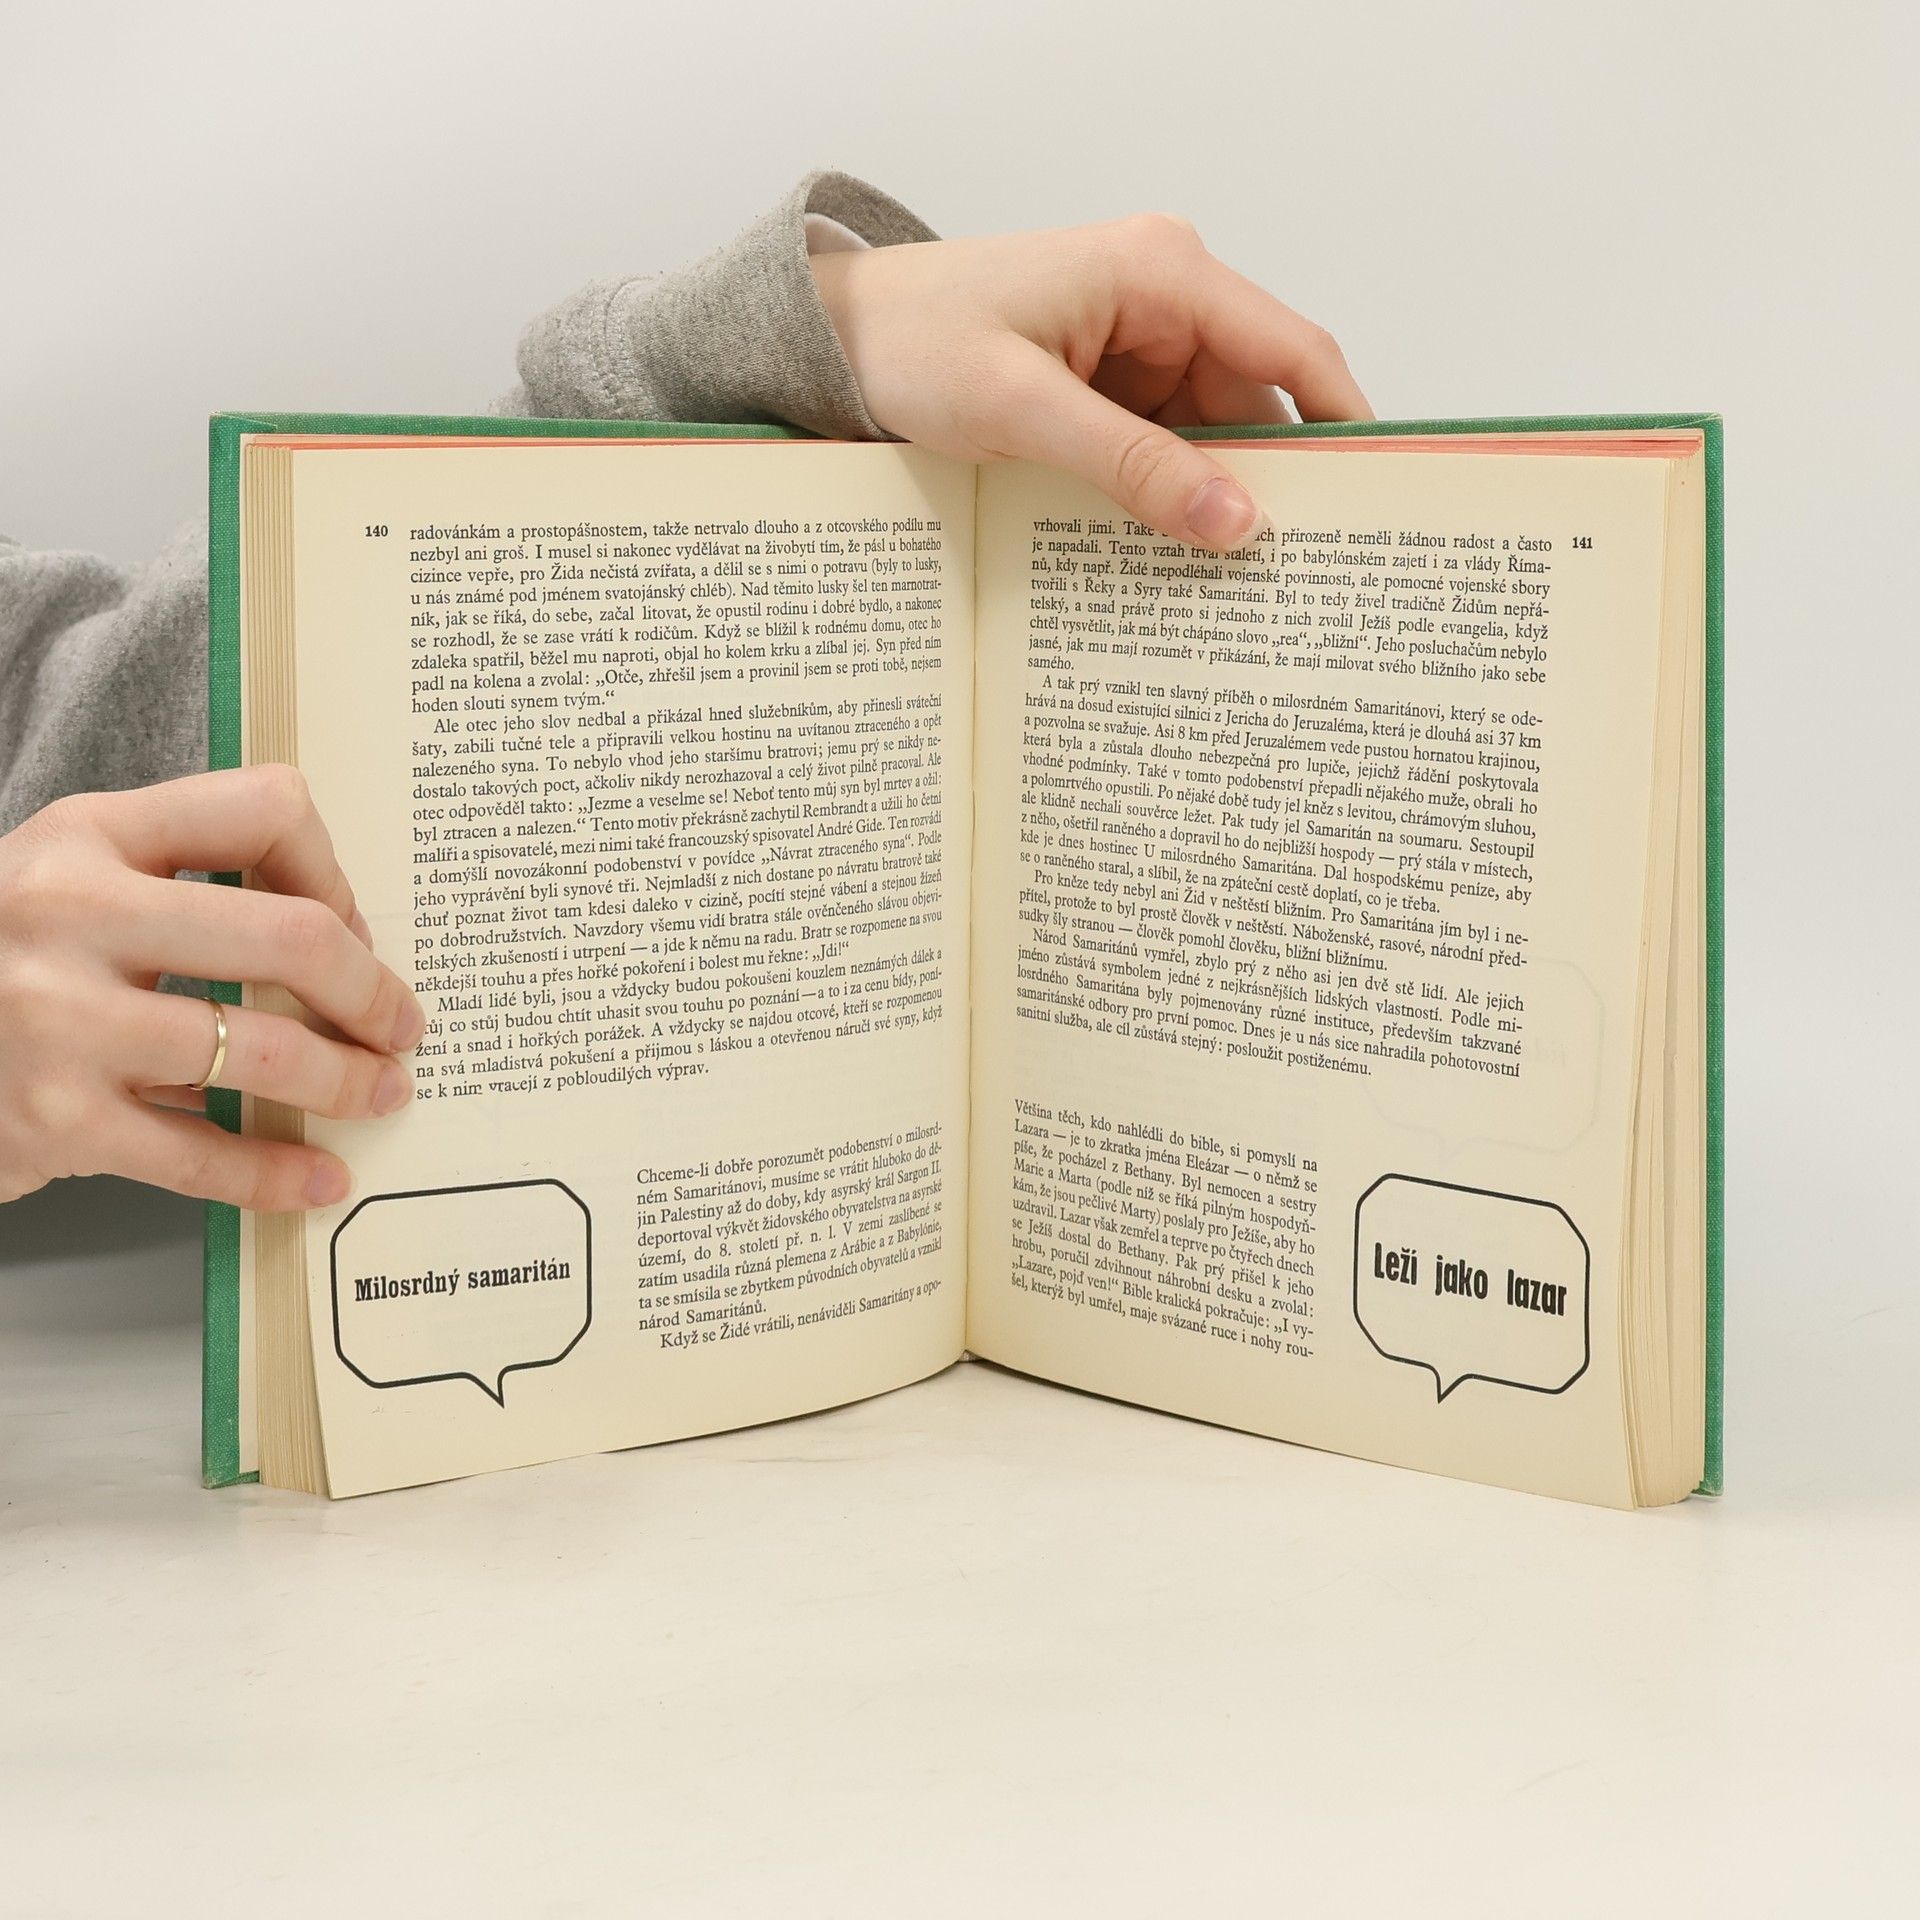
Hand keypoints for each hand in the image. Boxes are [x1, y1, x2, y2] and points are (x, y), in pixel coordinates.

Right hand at [0, 767, 424, 1210]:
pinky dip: (277, 1173)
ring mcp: (58, 1021)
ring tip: (379, 1093)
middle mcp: (70, 913)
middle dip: (371, 991)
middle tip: (402, 1025)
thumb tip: (343, 937)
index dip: (335, 871)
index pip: (263, 809)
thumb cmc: (4, 956)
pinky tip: (319, 1177)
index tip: (351, 926)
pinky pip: (201, 1156)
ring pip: (261, 1050)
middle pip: (290, 935)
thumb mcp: (74, 875)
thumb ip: (187, 876)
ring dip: (346, 1082)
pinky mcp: (54, 1121)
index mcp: (89, 835)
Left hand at [811, 211, 1370, 549]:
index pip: (1293, 350)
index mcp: (1161, 271)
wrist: (833, 339)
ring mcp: (1135, 341)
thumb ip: (1133, 466)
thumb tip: (1236, 521)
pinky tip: (1160, 550)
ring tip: (1219, 582)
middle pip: (1254, 404)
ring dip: (1206, 498)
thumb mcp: (1023, 410)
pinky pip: (1160, 443)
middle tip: (1286, 578)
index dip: (1344, 426)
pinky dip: (1162, 493)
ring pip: (1208, 435)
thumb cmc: (911, 343)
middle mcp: (1163, 297)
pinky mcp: (1105, 381)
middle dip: (1265, 484)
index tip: (1376, 500)